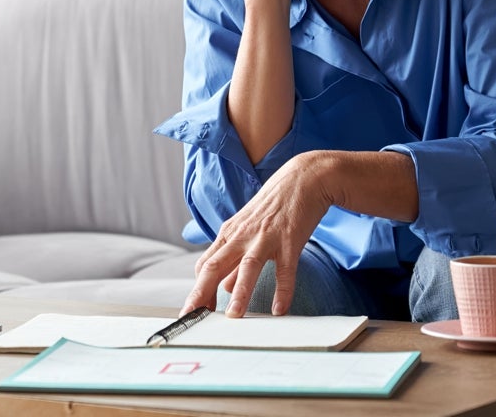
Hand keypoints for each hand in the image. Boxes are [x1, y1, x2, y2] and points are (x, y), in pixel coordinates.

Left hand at [180, 152, 336, 317]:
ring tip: (234, 316)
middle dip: (202, 293)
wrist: (302, 179)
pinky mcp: (289, 240)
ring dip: (240, 293)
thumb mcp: (247, 230)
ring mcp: (265, 237)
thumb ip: (234, 259)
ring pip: (247, 267)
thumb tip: (223, 286)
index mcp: (229, 234)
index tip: (192, 312)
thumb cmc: (273, 206)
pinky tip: (279, 309)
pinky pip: (285, 269)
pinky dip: (283, 290)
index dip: (197, 290)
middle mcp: (242, 236)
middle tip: (193, 317)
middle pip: (215, 266)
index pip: (205, 265)